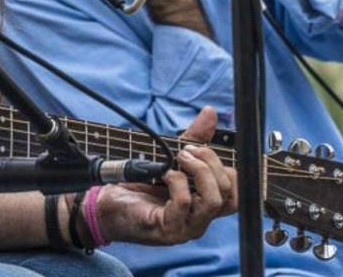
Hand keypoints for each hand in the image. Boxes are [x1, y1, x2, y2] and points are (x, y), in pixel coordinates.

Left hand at [92, 107, 236, 244]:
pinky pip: (183, 203)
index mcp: (204, 204)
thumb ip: (193, 139)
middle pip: (229, 193)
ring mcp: (187, 227)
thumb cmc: (139, 183)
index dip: (225, 166)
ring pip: (213, 201)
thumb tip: (210, 113)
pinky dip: (176, 181)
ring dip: (199, 171)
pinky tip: (164, 174)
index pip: (235, 190)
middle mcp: (201, 218)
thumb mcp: (170, 158)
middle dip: (211, 162)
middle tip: (187, 150)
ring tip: (180, 158)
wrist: (106, 204)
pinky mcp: (168, 228)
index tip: (200, 148)